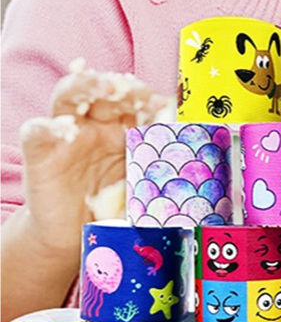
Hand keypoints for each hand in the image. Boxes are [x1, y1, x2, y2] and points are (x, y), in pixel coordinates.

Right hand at [20, 64, 169, 257]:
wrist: (78, 236)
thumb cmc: (117, 204)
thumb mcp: (145, 185)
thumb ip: (164, 170)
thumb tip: (202, 167)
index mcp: (128, 125)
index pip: (139, 99)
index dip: (151, 97)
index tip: (165, 105)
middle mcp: (99, 123)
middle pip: (106, 89)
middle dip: (121, 85)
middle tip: (132, 88)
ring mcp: (68, 135)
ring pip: (69, 95)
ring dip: (84, 86)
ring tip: (100, 86)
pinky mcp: (42, 155)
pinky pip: (37, 132)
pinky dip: (46, 127)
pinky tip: (60, 130)